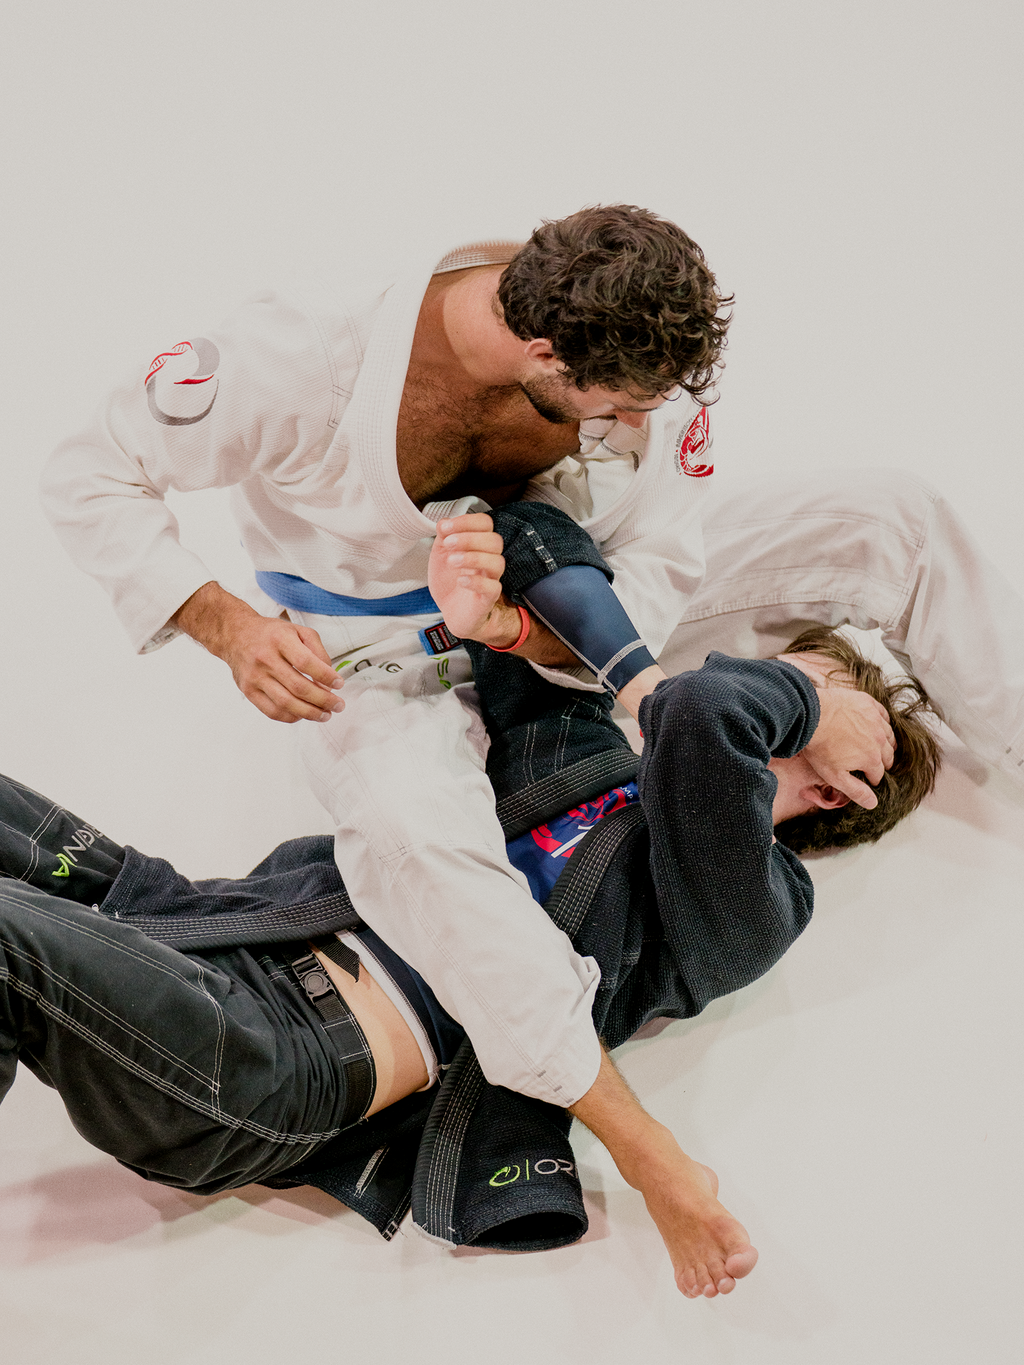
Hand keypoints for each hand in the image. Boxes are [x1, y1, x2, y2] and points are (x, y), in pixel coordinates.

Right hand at [173, 582, 343, 722]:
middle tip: (338, 705)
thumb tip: (330, 676)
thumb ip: (317, 650)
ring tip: (325, 714)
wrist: (235, 634)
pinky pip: (272, 711)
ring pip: (286, 703)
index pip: (306, 662)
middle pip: (299, 687)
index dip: (326, 676)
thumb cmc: (270, 633)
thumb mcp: (298, 630)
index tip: (339, 684)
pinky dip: (291, 717)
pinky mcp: (248, 691)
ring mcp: (255, 677)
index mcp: (279, 640)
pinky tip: (304, 715)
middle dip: (324, 700)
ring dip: (310, 713)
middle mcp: (265, 659)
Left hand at [429, 513, 510, 641]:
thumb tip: (443, 521)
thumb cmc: (449, 581)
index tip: (445, 528)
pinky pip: (493, 588)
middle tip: (448, 544)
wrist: (450, 611)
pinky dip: (476, 582)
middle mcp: (488, 559)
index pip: (485, 524)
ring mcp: (490, 579)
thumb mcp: (440, 555)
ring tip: (452, 561)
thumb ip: (443, 537)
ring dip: (473, 558)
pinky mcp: (488, 599)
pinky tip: (460, 580)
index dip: (467, 521)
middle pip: (495, 541)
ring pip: (497, 562)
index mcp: (478, 545)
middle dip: (470, 538)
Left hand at [803, 686, 895, 809]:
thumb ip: (856, 791)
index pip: (879, 773)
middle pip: (888, 755)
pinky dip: (882, 722)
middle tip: (875, 765)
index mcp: (872, 759)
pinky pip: (883, 714)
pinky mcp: (868, 703)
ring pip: (889, 735)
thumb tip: (874, 804)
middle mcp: (879, 739)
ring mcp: (875, 719)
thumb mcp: (834, 776)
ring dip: (885, 743)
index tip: (868, 779)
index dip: (873, 778)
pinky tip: (878, 725)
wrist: (810, 715)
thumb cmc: (819, 747)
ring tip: (879, 747)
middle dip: (882, 762)